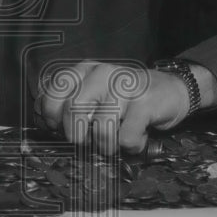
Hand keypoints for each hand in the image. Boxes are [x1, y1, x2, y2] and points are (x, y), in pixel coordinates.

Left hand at [33, 61, 189, 154]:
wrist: (170, 90)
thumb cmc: (126, 99)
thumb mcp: (95, 94)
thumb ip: (70, 105)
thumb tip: (45, 124)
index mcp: (85, 70)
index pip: (54, 92)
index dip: (52, 117)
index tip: (61, 128)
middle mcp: (102, 73)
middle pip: (74, 111)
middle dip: (77, 135)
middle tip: (87, 141)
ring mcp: (125, 86)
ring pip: (101, 128)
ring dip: (107, 145)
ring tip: (115, 139)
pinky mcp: (145, 102)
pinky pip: (125, 137)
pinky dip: (130, 146)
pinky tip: (136, 135)